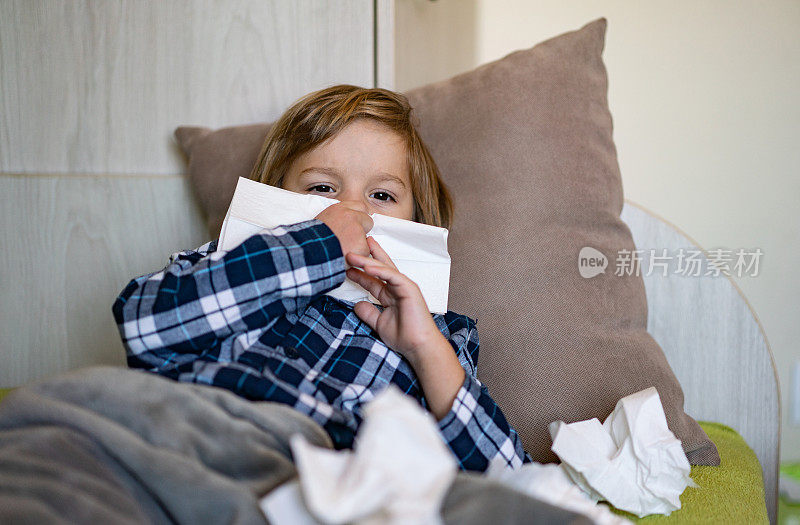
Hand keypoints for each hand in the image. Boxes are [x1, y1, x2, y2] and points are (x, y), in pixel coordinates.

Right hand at [315, 202, 372, 258]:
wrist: (309, 253)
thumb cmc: (310, 241)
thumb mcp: (320, 222)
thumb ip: (335, 220)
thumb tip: (341, 224)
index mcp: (338, 209)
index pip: (359, 206)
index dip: (358, 217)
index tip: (355, 224)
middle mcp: (350, 216)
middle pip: (367, 219)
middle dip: (362, 230)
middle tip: (351, 240)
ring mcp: (357, 229)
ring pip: (367, 238)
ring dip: (359, 245)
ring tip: (343, 250)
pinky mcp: (361, 244)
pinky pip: (365, 252)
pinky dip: (357, 257)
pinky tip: (345, 257)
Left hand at [344, 237, 442, 362]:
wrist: (417, 346)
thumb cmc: (404, 337)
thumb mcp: (379, 323)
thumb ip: (368, 313)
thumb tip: (356, 305)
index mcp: (390, 296)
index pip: (373, 280)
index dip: (360, 273)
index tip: (347, 267)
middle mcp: (397, 289)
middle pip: (379, 268)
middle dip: (366, 257)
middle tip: (351, 248)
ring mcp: (404, 287)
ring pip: (384, 269)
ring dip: (367, 261)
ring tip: (352, 256)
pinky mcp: (409, 288)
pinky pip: (392, 275)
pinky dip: (380, 270)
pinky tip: (367, 267)